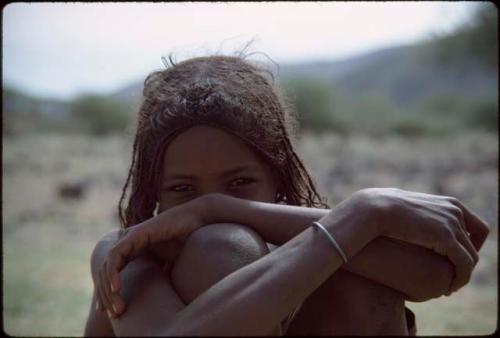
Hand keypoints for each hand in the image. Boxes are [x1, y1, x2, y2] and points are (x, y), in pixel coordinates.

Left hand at [94, 196, 207, 316]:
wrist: (196, 221)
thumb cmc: (186, 241)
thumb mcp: (171, 265)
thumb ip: (161, 278)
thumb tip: (160, 302)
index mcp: (133, 250)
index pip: (112, 274)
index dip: (108, 293)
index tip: (111, 313)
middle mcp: (127, 244)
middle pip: (106, 273)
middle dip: (107, 296)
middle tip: (116, 315)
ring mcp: (129, 238)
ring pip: (107, 266)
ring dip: (109, 289)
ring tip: (118, 308)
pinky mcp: (134, 234)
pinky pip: (115, 255)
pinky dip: (113, 272)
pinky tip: (117, 289)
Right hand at [360, 188, 488, 294]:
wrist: (375, 209)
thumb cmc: (383, 211)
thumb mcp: (407, 212)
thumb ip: (420, 218)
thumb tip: (416, 225)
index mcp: (450, 203)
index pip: (477, 228)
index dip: (472, 247)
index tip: (456, 260)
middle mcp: (456, 212)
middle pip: (475, 245)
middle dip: (465, 264)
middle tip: (452, 279)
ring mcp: (453, 224)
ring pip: (471, 257)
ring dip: (463, 275)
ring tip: (450, 288)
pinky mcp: (446, 238)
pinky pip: (464, 264)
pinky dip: (460, 279)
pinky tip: (448, 289)